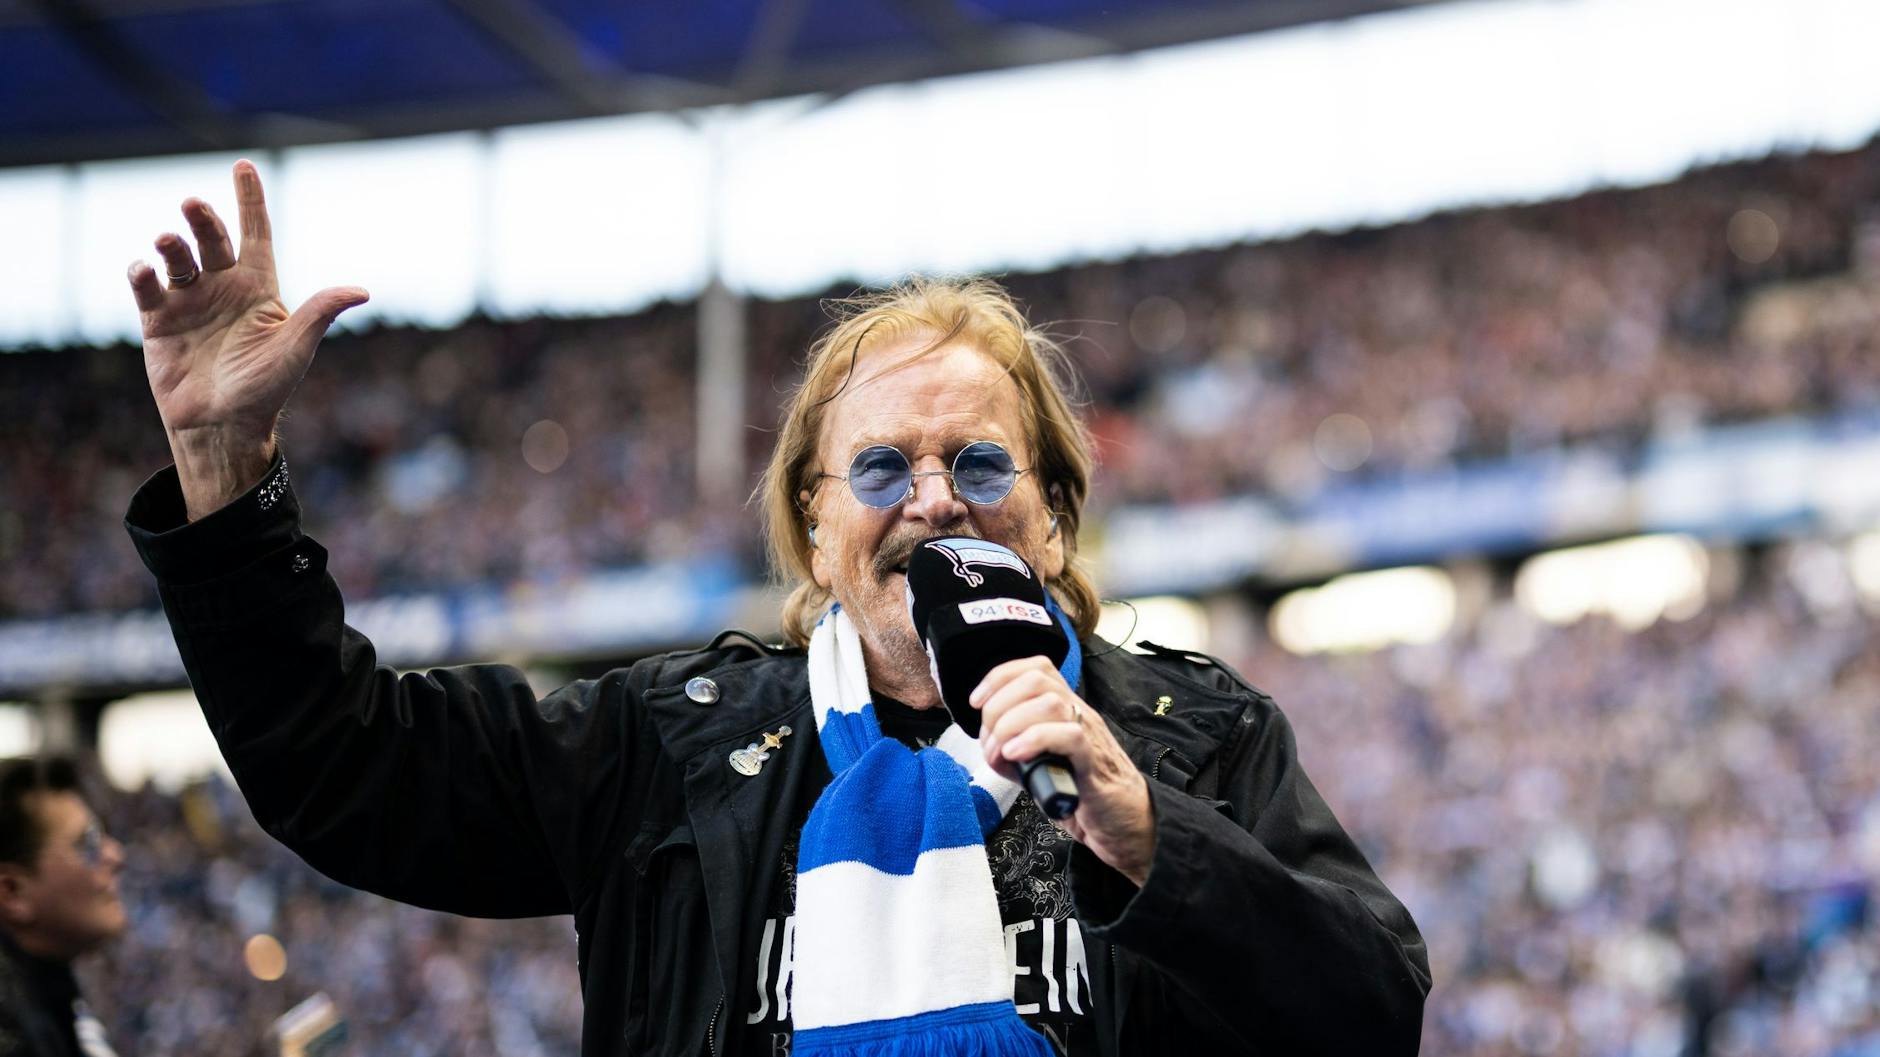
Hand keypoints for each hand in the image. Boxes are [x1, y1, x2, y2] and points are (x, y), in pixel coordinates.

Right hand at [128, 160, 367, 518]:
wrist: (222, 425)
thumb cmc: (266, 388)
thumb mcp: (295, 347)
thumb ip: (321, 313)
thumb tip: (362, 291)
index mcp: (259, 288)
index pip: (255, 234)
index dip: (250, 201)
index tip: (244, 166)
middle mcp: (222, 287)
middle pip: (212, 240)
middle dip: (204, 219)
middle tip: (194, 204)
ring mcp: (189, 302)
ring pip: (178, 259)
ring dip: (171, 245)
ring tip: (168, 242)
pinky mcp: (158, 320)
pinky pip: (147, 288)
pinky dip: (142, 274)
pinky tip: (144, 270)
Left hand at [973, 657, 1155, 885]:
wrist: (1124, 821)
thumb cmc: (1082, 790)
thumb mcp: (1041, 762)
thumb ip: (1016, 749)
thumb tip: (990, 747)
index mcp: (1065, 708)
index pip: (1034, 668)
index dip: (998, 678)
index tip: (977, 703)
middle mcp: (1078, 713)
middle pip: (1035, 680)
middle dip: (999, 707)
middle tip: (991, 742)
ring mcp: (1089, 735)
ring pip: (1050, 702)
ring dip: (1012, 726)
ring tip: (1003, 754)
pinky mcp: (1094, 763)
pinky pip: (1068, 735)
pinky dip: (1034, 740)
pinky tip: (1017, 756)